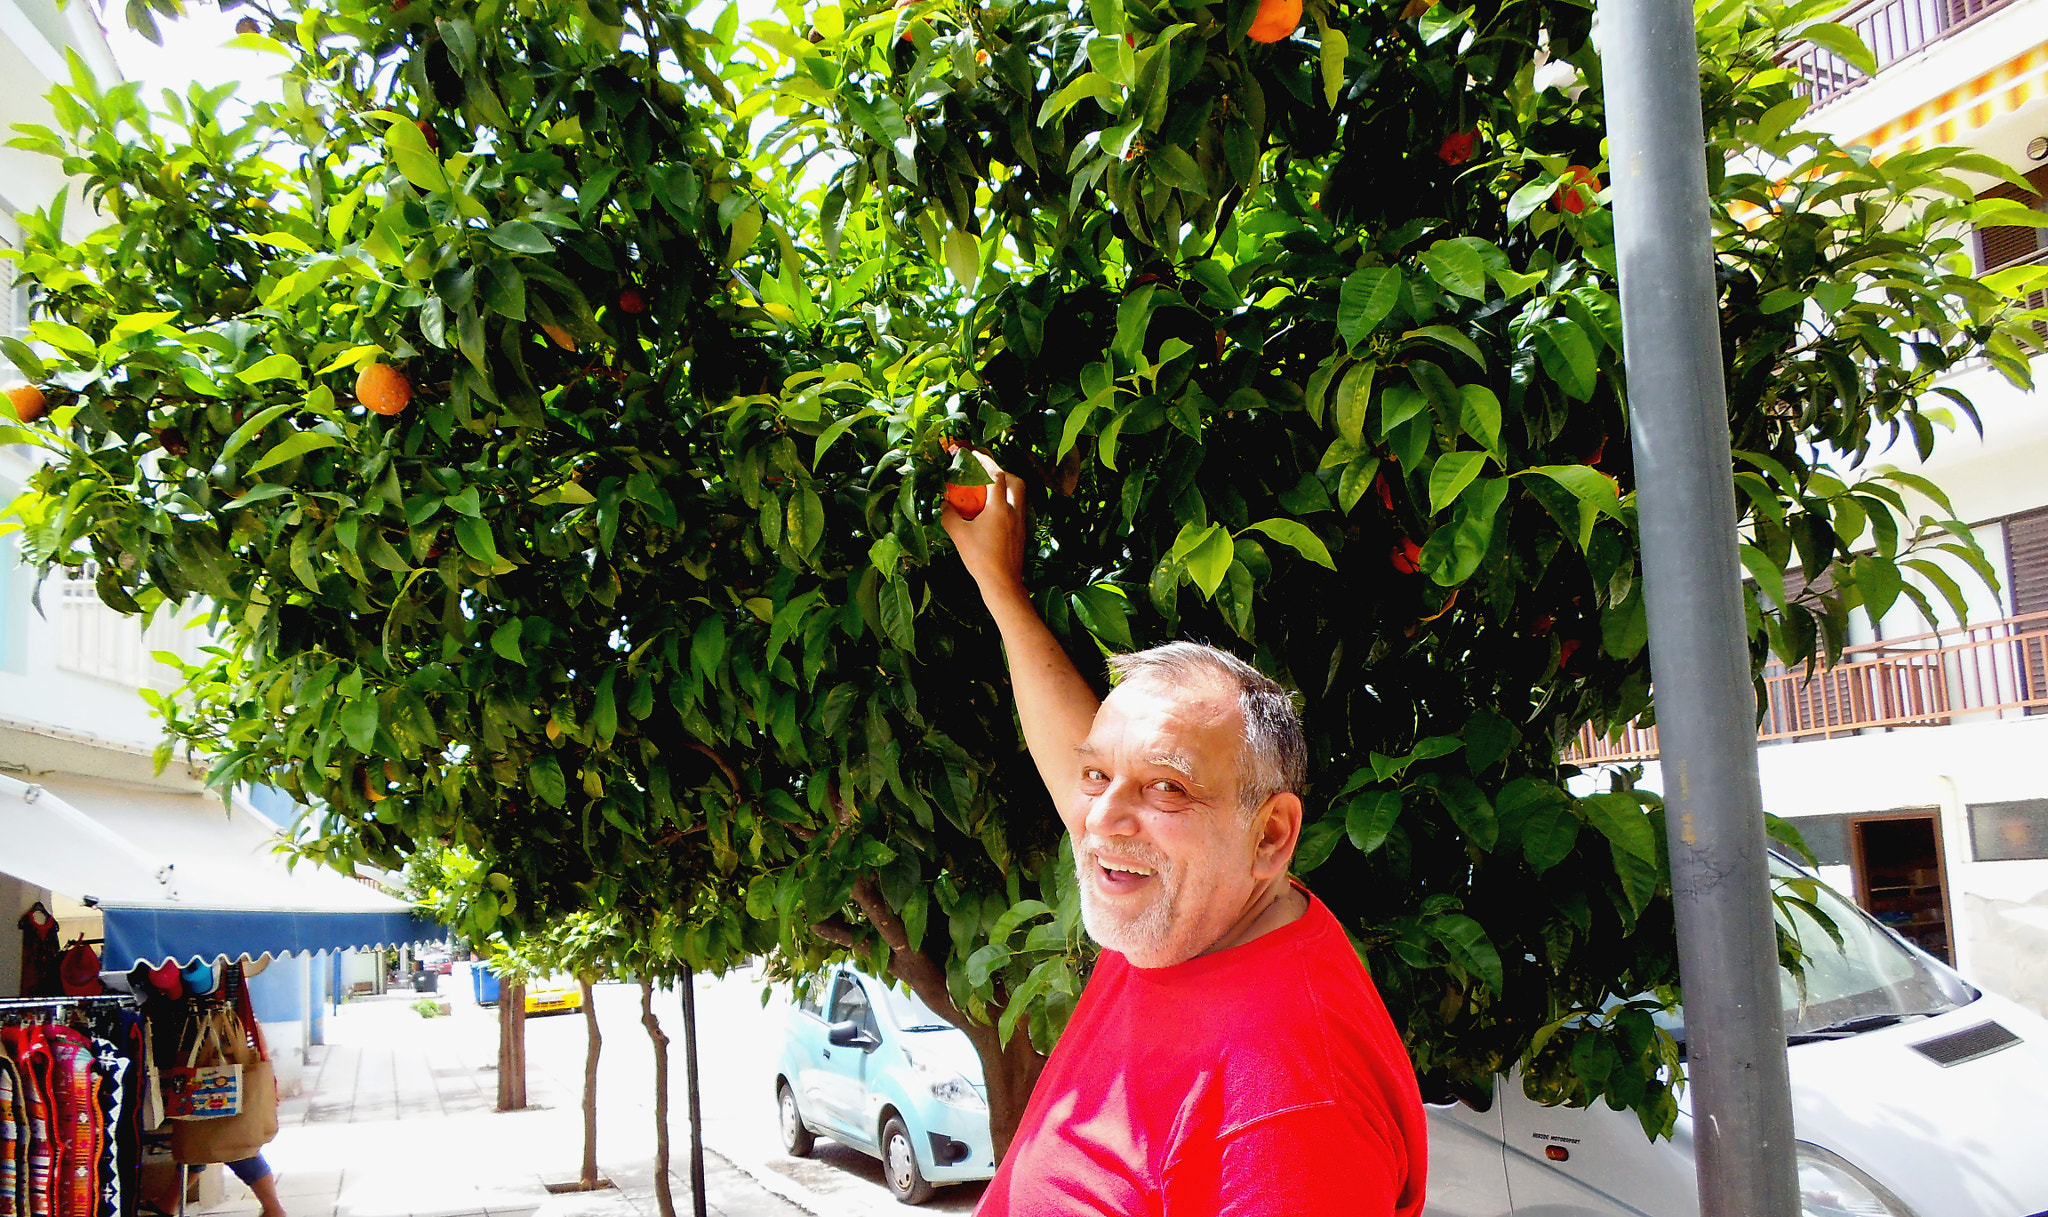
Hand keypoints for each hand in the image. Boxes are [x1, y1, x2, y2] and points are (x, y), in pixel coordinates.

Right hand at [940, 450, 1027, 602]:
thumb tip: (944, 503)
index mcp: (999, 508)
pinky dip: (1006, 502)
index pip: (995, 475)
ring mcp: (1021, 522)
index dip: (984, 462)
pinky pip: (1017, 508)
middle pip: (1015, 481)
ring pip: (1019, 495)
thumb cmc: (980, 559)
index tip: (973, 455)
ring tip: (988, 492)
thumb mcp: (958, 535)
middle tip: (985, 475)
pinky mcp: (1022, 532)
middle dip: (1000, 473)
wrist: (1002, 583)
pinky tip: (992, 512)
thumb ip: (949, 515)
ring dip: (1005, 487)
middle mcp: (1014, 511)